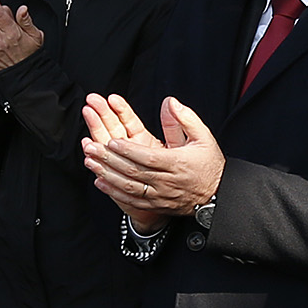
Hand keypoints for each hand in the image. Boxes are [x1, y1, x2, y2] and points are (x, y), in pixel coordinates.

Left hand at [82, 94, 223, 233]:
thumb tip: (170, 102)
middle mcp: (167, 181)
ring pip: (129, 187)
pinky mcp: (156, 205)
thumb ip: (186, 119)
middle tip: (91, 148)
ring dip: (107, 175)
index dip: (128, 151)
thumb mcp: (204, 137)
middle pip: (134, 172)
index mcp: (178, 163)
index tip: (112, 141)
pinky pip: (132, 200)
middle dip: (110, 160)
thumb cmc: (209, 164)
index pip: (148, 157)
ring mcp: (161, 196)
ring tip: (90, 162)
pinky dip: (114, 192)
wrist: (217, 195)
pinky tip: (100, 181)